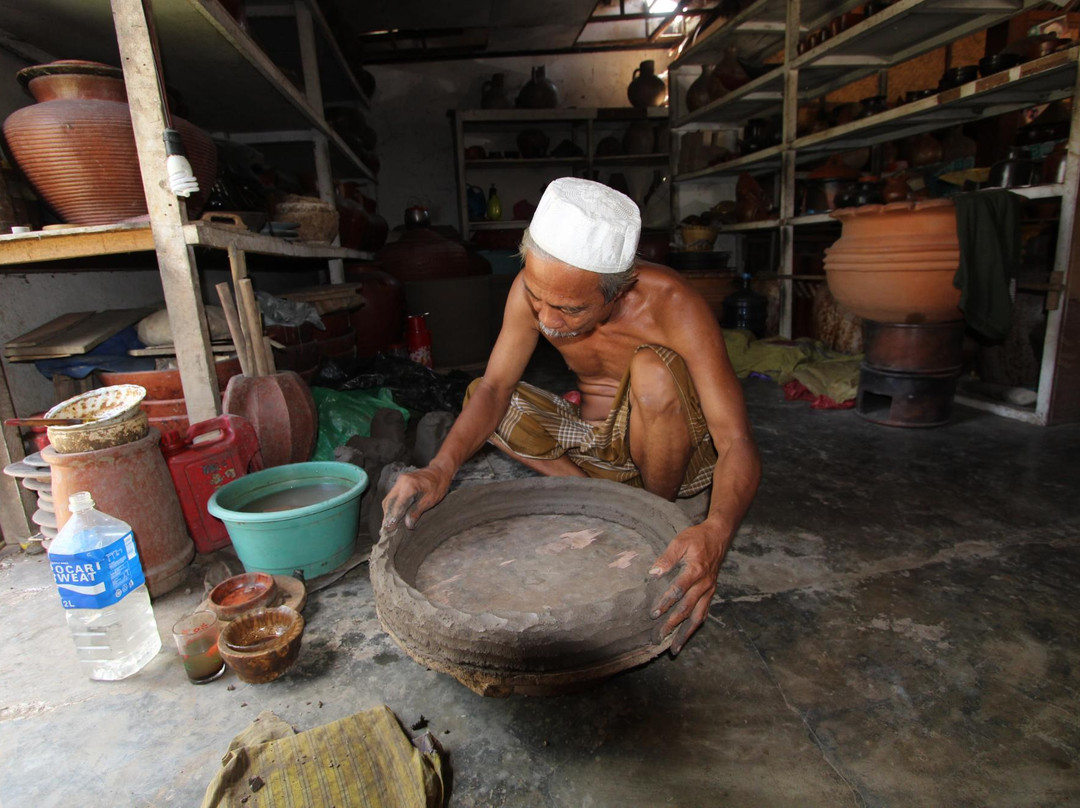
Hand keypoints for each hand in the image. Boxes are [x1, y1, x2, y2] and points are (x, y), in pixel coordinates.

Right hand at [381, 465, 451, 529]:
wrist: (440, 470)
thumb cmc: (439, 485)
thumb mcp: (430, 501)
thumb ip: (417, 512)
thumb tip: (407, 525)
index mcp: (409, 486)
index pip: (397, 506)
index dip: (393, 519)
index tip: (390, 530)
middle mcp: (401, 482)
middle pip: (389, 502)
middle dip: (388, 516)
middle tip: (388, 530)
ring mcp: (400, 480)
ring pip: (389, 499)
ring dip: (388, 511)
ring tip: (390, 524)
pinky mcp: (400, 482)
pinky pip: (392, 495)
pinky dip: (392, 506)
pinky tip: (394, 514)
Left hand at [648, 522, 730, 654]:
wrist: (719, 536)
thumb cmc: (697, 538)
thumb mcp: (680, 541)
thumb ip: (667, 558)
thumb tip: (653, 573)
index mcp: (696, 571)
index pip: (679, 590)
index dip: (666, 603)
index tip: (653, 614)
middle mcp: (704, 584)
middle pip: (686, 609)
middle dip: (672, 625)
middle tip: (658, 637)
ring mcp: (709, 591)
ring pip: (697, 617)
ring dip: (685, 634)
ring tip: (674, 649)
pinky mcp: (710, 593)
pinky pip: (703, 613)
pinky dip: (694, 626)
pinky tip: (686, 636)